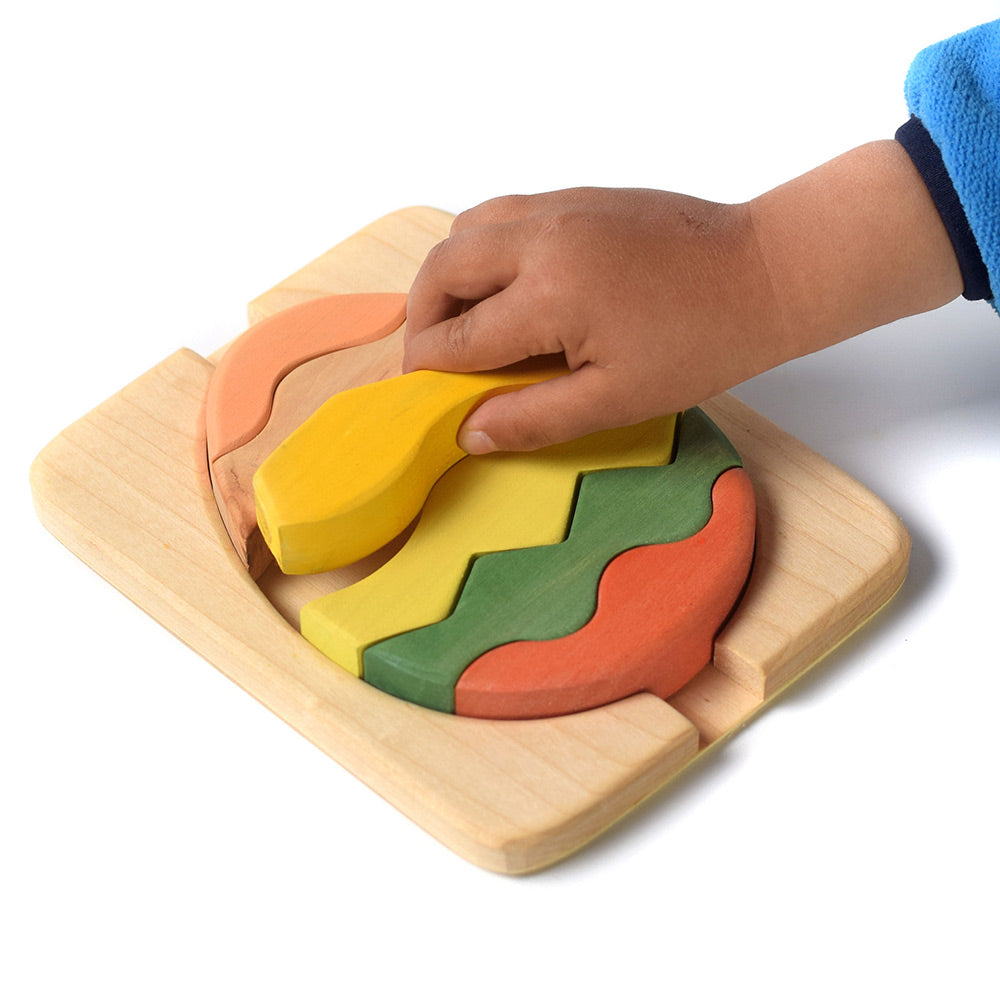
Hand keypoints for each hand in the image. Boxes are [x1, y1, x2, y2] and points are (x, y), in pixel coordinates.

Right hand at [403, 187, 783, 451]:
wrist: (763, 273)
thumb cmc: (701, 342)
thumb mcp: (617, 399)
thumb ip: (534, 417)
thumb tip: (468, 433)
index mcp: (549, 294)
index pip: (457, 337)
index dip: (430, 371)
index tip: (422, 396)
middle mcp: (540, 237)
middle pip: (440, 271)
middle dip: (422, 320)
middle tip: (432, 360)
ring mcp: (558, 206)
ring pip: (464, 231)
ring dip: (446, 279)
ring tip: (461, 322)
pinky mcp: (576, 195)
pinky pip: (500, 214)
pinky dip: (480, 251)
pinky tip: (503, 287)